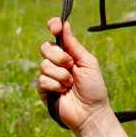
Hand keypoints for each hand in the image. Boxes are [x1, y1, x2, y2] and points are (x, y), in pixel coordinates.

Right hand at [38, 17, 110, 134]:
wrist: (90, 112)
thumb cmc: (93, 87)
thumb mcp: (87, 62)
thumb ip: (74, 45)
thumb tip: (65, 24)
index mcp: (70, 53)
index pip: (57, 35)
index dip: (53, 27)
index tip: (55, 26)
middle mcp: (57, 62)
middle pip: (46, 47)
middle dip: (59, 56)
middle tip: (71, 65)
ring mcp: (50, 75)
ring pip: (44, 64)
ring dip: (60, 74)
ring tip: (70, 83)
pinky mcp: (43, 90)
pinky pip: (42, 80)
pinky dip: (55, 85)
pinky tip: (62, 92)